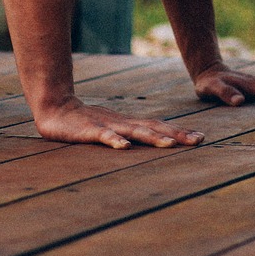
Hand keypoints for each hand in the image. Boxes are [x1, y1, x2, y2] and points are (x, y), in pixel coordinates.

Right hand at [34, 97, 205, 149]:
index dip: (179, 132)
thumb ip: (128, 134)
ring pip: (133, 131)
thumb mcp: (111, 128)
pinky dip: (114, 141)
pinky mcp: (88, 130)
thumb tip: (152, 142)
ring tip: (169, 145)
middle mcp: (122, 122)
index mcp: (128, 123)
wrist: (54, 108)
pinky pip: (103, 136)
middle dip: (176, 134)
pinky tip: (124, 147)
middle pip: (153, 127)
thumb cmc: (84, 122)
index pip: (158, 126)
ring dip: (152, 137)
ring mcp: (106, 125)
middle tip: (198, 140)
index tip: (200, 138)